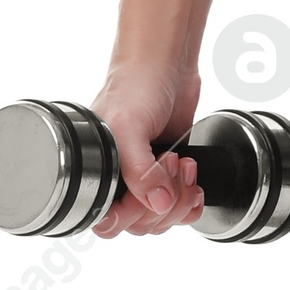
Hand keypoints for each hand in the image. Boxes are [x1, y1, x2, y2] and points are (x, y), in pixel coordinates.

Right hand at [89, 59, 204, 238]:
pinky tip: (194, 180)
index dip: (129, 214)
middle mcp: (118, 181)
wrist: (166, 64)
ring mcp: (145, 180)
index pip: (106, 222)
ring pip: (161, 219)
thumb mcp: (128, 128)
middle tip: (168, 162)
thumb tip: (158, 204)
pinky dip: (191, 200)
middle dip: (162, 200)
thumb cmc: (134, 86)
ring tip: (181, 162)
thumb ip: (139, 171)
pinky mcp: (170, 175)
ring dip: (180, 197)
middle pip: (139, 225)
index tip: (144, 191)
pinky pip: (180, 208)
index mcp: (95, 175)